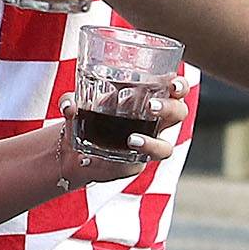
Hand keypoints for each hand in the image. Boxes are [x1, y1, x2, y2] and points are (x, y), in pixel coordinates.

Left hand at [54, 93, 186, 186]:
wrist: (73, 147)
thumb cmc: (84, 116)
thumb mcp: (75, 105)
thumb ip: (70, 102)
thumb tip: (69, 106)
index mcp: (146, 99)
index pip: (174, 90)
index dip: (179, 86)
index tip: (172, 83)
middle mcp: (152, 124)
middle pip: (178, 115)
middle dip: (170, 109)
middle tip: (152, 106)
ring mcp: (146, 146)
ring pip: (165, 148)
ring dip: (152, 143)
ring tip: (131, 139)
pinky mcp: (133, 165)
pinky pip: (139, 166)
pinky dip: (125, 165)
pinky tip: (113, 157)